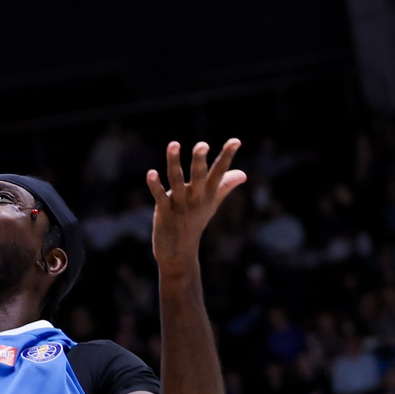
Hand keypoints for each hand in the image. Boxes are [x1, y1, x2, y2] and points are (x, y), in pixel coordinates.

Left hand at [148, 139, 245, 272]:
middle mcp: (196, 198)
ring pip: (176, 181)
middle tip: (202, 145)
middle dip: (200, 161)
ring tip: (173, 144)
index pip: (220, 172)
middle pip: (199, 176)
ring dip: (174, 163)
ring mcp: (180, 205)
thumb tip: (243, 174)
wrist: (180, 253)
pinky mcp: (164, 212)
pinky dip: (155, 185)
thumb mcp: (212, 204)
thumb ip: (225, 186)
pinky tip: (151, 173)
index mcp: (208, 194)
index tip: (236, 140)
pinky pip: (160, 197)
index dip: (227, 156)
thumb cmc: (196, 222)